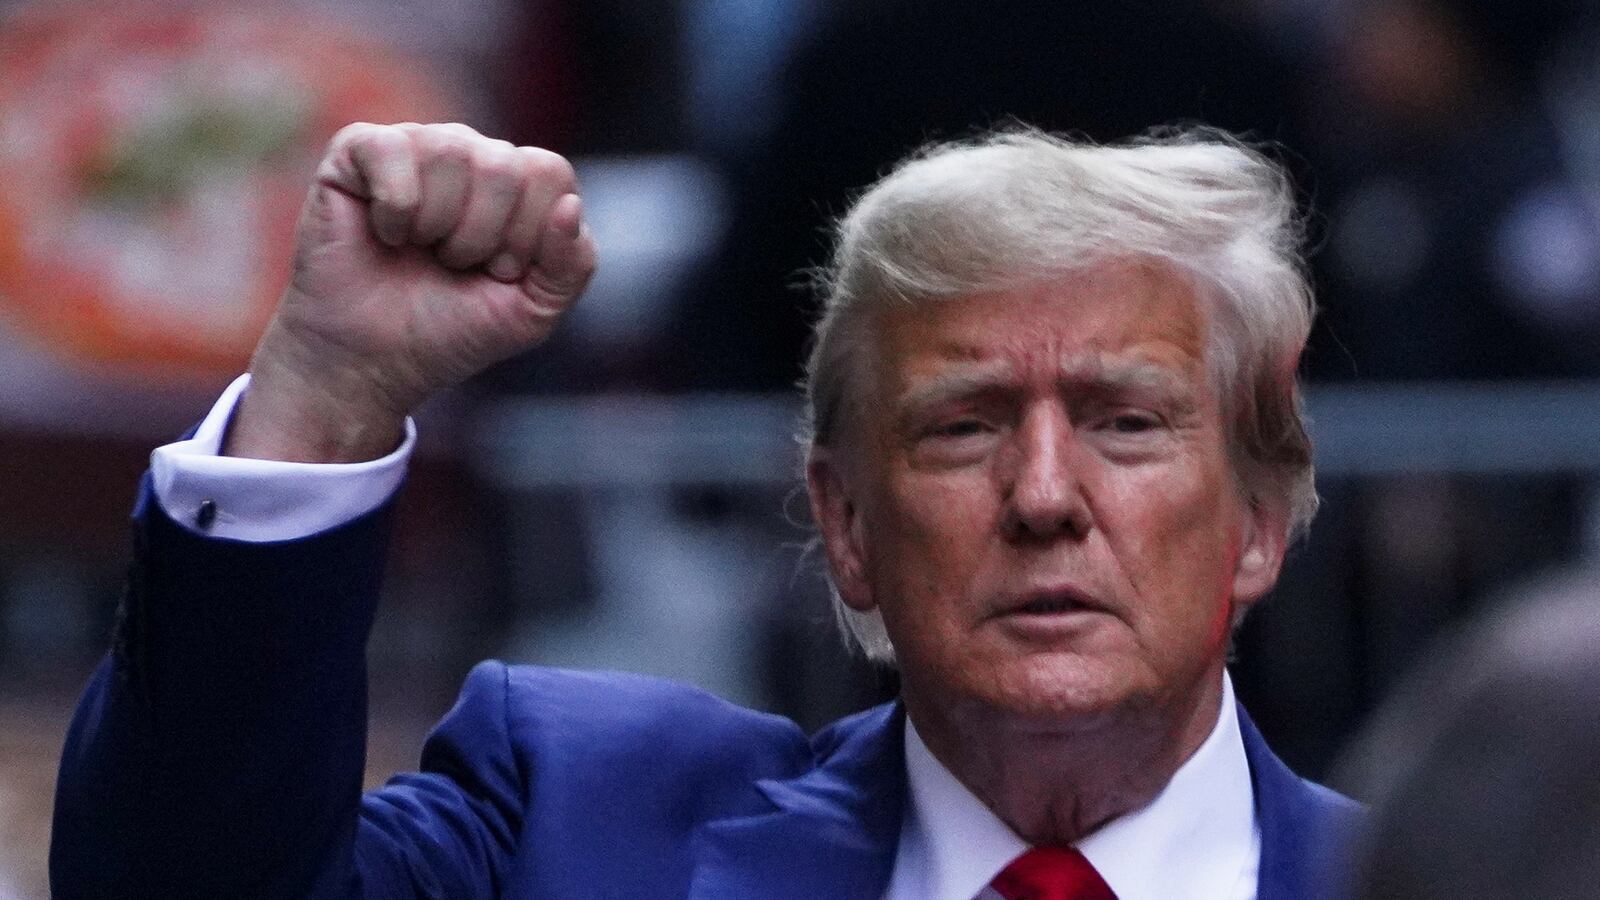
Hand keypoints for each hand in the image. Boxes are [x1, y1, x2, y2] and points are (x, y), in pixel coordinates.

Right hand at [226, 122, 596, 461]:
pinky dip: (394, 209)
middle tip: (454, 265)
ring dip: (437, 226)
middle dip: (481, 236)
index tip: (500, 272)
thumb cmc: (453, 330)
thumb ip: (572, 264)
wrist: (373, 360)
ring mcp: (416, 145)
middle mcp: (471, 153)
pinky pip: (392, 151)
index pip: (548, 172)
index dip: (527, 233)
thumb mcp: (534, 311)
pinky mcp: (358, 150)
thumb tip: (569, 206)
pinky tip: (385, 232)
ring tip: (420, 251)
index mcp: (519, 183)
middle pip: (503, 163)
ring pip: (451, 151)